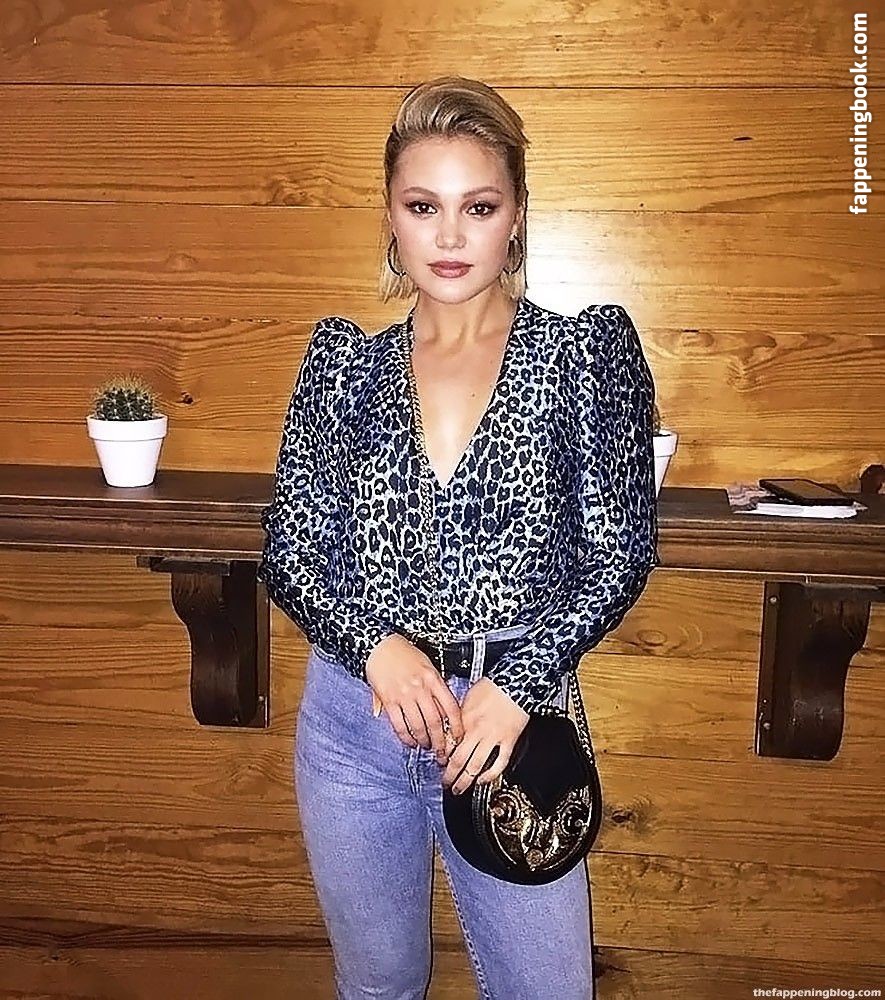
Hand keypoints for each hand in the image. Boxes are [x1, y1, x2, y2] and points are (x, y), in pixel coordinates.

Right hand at [365, 634, 464, 756]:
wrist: (380, 646)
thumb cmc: (404, 654)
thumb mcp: (427, 665)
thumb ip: (436, 686)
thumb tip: (444, 710)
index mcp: (433, 679)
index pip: (451, 708)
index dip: (456, 727)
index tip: (458, 738)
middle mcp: (420, 688)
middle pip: (435, 722)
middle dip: (440, 742)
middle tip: (442, 752)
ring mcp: (404, 695)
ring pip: (418, 726)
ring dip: (424, 741)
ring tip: (426, 746)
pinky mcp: (389, 700)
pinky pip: (399, 725)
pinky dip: (406, 737)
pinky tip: (410, 741)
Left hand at [441, 677, 529, 795]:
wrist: (515, 682)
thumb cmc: (493, 686)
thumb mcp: (468, 696)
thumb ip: (459, 714)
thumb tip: (452, 726)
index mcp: (465, 718)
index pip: (449, 743)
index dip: (442, 755)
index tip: (439, 762)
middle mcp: (477, 730)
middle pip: (458, 759)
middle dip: (449, 774)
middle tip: (445, 783)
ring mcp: (493, 737)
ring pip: (475, 765)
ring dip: (465, 780)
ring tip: (459, 788)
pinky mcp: (508, 741)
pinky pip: (499, 763)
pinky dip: (490, 774)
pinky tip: (483, 779)